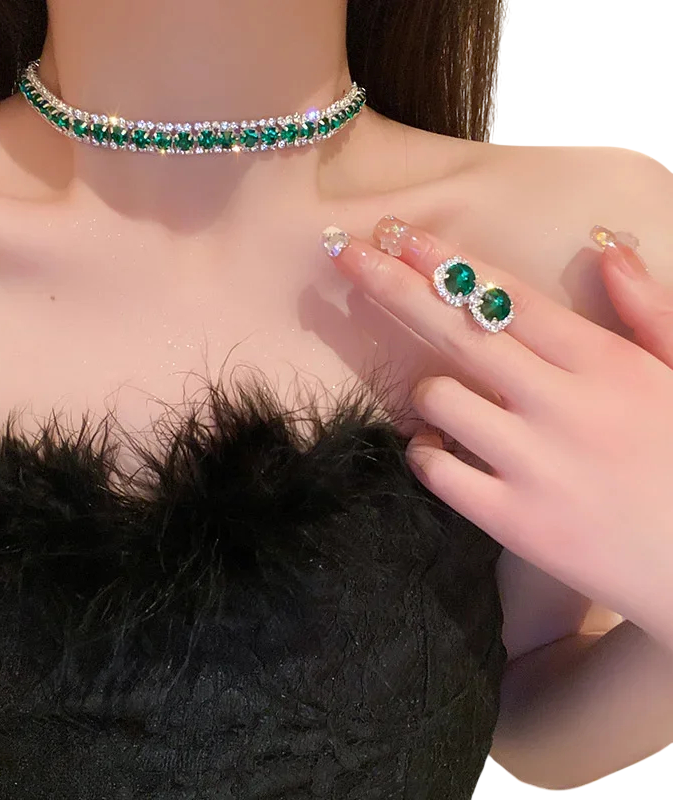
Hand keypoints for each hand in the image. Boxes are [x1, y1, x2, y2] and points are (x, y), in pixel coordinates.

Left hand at [322, 217, 672, 649]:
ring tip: (452, 406)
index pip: (508, 298)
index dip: (447, 262)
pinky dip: (426, 456)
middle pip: (457, 331)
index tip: (399, 234)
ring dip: (430, 394)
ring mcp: (535, 465)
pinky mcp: (514, 522)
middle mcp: (562, 405)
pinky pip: (436, 473)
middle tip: (346, 253)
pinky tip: (442, 453)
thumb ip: (650, 309)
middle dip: (392, 284)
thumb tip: (610, 247)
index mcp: (605, 363)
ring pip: (437, 399)